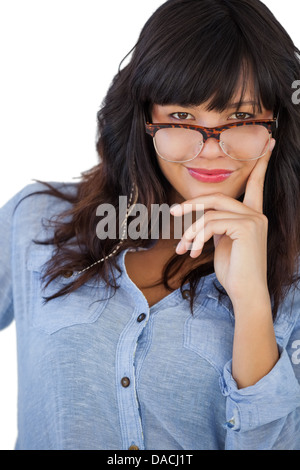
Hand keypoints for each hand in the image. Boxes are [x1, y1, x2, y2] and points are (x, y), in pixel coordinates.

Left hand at [170, 143, 274, 305]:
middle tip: (173, 212)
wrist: (245, 292)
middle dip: (192, 205)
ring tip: (182, 248)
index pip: (256, 183)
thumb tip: (200, 220)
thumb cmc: (234, 271)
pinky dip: (197, 237)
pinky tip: (194, 252)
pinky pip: (211, 223)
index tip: (269, 141)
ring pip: (210, 212)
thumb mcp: (224, 243)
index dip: (261, 163)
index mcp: (253, 215)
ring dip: (191, 230)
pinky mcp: (247, 227)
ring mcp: (254, 219)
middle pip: (217, 197)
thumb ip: (218, 225)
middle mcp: (257, 213)